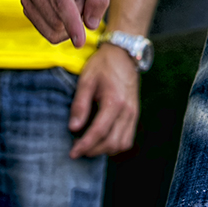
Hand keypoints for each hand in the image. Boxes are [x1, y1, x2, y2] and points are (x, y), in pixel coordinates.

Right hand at [21, 0, 112, 46]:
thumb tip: (89, 25)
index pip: (61, 5)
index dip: (72, 25)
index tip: (80, 43)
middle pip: (57, 20)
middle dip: (78, 12)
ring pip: (52, 28)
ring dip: (71, 17)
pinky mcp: (29, 7)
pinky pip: (48, 29)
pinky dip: (63, 20)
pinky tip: (67, 0)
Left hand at [68, 42, 139, 157]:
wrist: (124, 53)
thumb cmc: (103, 65)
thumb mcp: (86, 80)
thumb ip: (80, 105)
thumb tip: (73, 128)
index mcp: (114, 101)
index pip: (99, 132)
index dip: (84, 145)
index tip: (72, 153)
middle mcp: (128, 109)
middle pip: (112, 142)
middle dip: (93, 150)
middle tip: (78, 149)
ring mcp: (134, 112)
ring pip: (122, 143)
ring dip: (105, 149)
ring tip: (90, 145)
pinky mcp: (135, 113)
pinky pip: (128, 137)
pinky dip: (115, 143)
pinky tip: (102, 139)